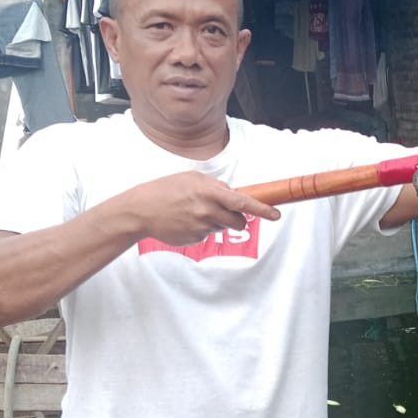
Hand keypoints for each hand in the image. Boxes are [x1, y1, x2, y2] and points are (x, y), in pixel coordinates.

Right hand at [123, 171, 280, 245]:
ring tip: (194, 212)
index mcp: (209, 192)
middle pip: (238, 222)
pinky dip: (201, 228)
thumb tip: (234, 194)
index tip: (276, 214)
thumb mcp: (191, 178)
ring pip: (222, 228)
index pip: (243, 203)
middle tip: (226, 213)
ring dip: (216, 221)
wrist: (140, 211)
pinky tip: (185, 220)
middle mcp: (207, 211)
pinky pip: (207, 235)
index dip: (262, 210)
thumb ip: (215, 186)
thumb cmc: (166, 189)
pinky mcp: (194, 239)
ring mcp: (201, 227)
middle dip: (238, 219)